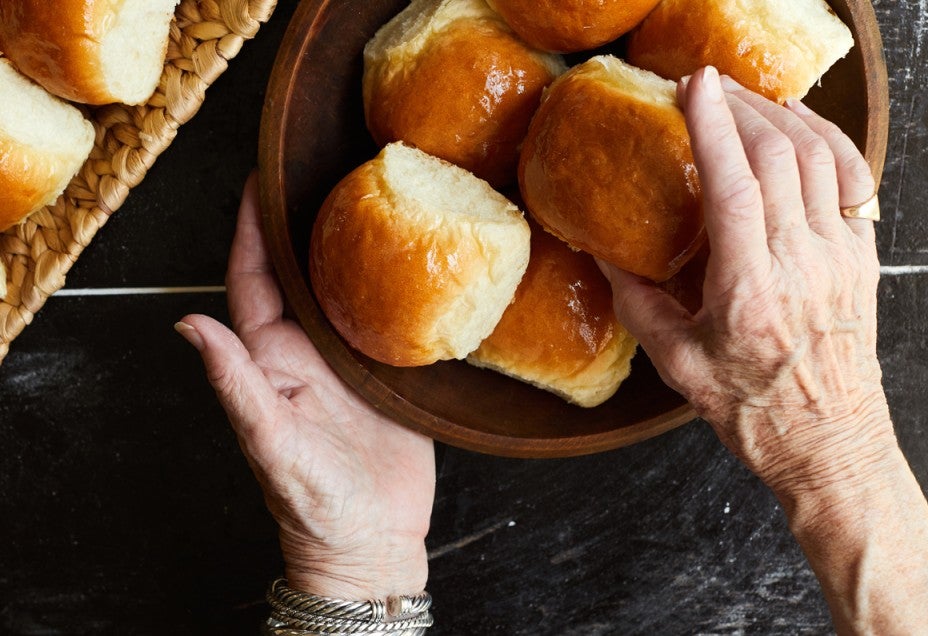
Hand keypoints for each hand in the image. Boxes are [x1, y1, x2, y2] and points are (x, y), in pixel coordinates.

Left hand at [175, 173, 434, 599]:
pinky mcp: (391, 377)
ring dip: (352, 248)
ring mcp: (350, 364)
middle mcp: (308, 354)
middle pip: (303, 275)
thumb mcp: (271, 443)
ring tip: (369, 198)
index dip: (252, 232)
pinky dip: (397, 289)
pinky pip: (392, 321)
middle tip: (321, 170)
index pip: (255, 283)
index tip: (258, 183)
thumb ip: (234, 385)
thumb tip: (187, 325)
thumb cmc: (315, 506)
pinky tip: (414, 262)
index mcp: (273, 362)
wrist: (373, 543)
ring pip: (347, 292)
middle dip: (305, 223)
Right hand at [600, 67, 895, 499]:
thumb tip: (606, 255)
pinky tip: (802, 125)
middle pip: (779, 156)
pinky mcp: (861, 258)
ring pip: (821, 157)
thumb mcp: (678, 365)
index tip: (694, 88)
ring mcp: (840, 257)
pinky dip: (828, 139)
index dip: (713, 128)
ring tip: (747, 100)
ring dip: (781, 117)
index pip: (734, 188)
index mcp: (750, 292)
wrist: (830, 444)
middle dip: (742, 108)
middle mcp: (802, 265)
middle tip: (709, 89)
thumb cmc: (755, 412)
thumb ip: (638, 304)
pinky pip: (853, 178)